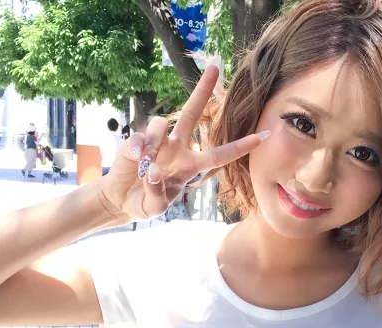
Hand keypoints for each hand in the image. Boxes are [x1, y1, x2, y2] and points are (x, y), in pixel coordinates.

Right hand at [99, 65, 266, 220]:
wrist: (118, 200)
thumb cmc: (143, 203)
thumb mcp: (153, 208)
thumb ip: (157, 195)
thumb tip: (153, 172)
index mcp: (190, 166)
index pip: (219, 155)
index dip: (241, 147)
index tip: (263, 136)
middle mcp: (177, 148)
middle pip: (191, 114)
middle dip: (203, 90)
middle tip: (215, 65)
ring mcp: (156, 142)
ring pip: (160, 124)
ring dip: (153, 145)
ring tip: (144, 167)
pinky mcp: (134, 141)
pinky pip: (139, 138)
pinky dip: (137, 150)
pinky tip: (136, 162)